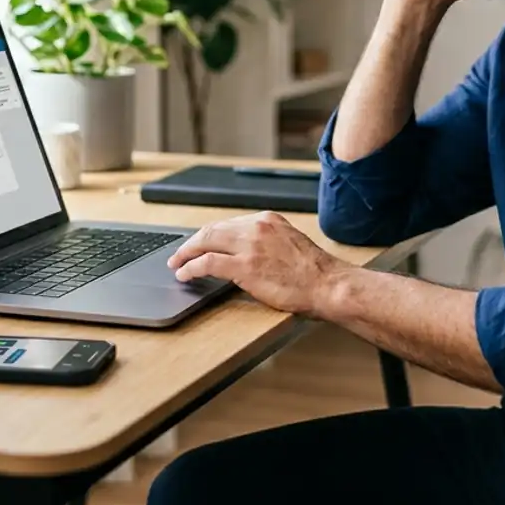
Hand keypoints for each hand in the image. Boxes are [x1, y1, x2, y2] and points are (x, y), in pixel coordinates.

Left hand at [168, 211, 349, 316]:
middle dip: (192, 242)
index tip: (200, 243)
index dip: (210, 235)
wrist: (328, 284)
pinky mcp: (244, 267)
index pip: (228, 223)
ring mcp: (249, 246)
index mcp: (268, 220)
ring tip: (176, 263)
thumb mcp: (290, 244)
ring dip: (186, 253)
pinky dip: (191, 268)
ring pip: (205, 242)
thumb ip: (268, 242)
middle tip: (180, 253)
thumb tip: (246, 253)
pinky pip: (207, 263)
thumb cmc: (315, 273)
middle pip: (212, 229)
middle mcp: (256, 227)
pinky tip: (184, 274)